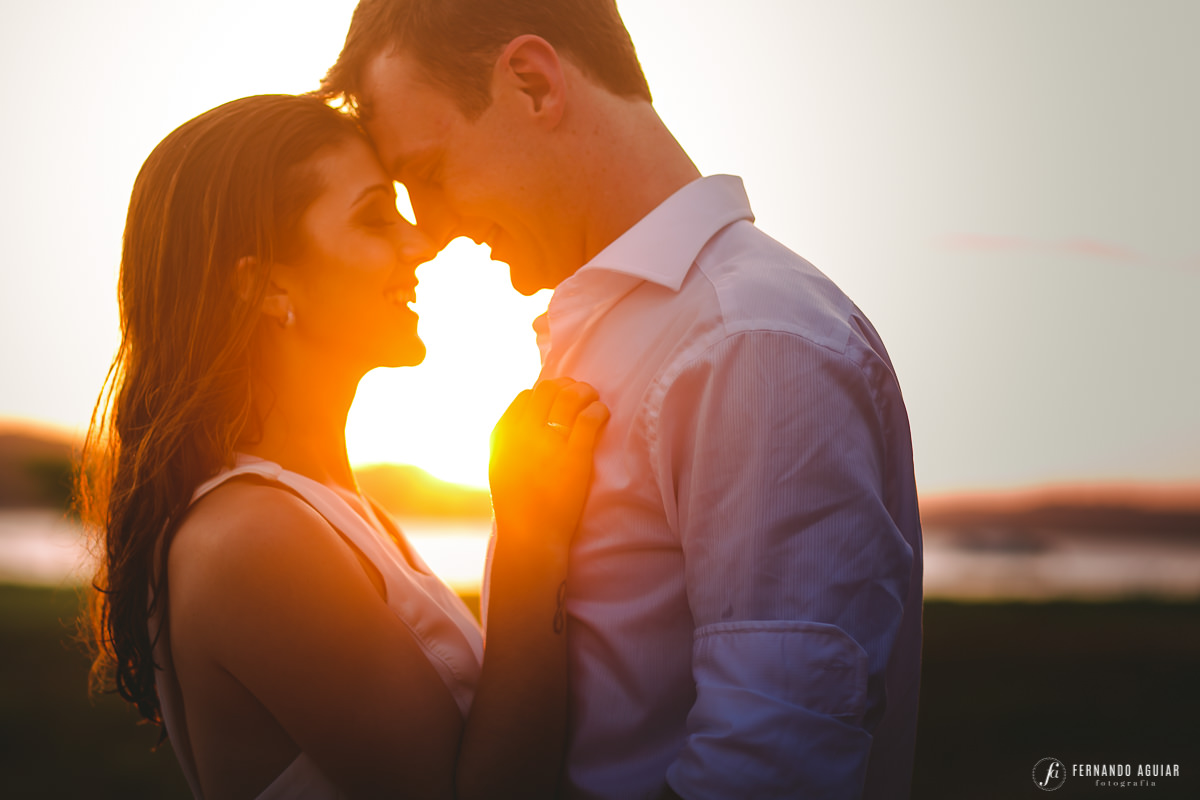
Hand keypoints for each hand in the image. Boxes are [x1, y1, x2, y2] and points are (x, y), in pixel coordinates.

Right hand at [489, 378, 608, 552]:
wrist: (530, 536)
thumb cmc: (516, 505)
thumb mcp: (499, 465)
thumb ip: (507, 439)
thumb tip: (525, 414)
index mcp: (503, 435)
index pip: (526, 396)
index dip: (545, 393)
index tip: (558, 399)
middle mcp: (524, 433)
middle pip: (548, 389)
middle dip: (567, 386)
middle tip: (580, 393)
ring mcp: (549, 443)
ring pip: (570, 396)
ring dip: (585, 392)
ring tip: (593, 399)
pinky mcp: (575, 456)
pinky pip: (589, 417)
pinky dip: (598, 409)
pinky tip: (602, 414)